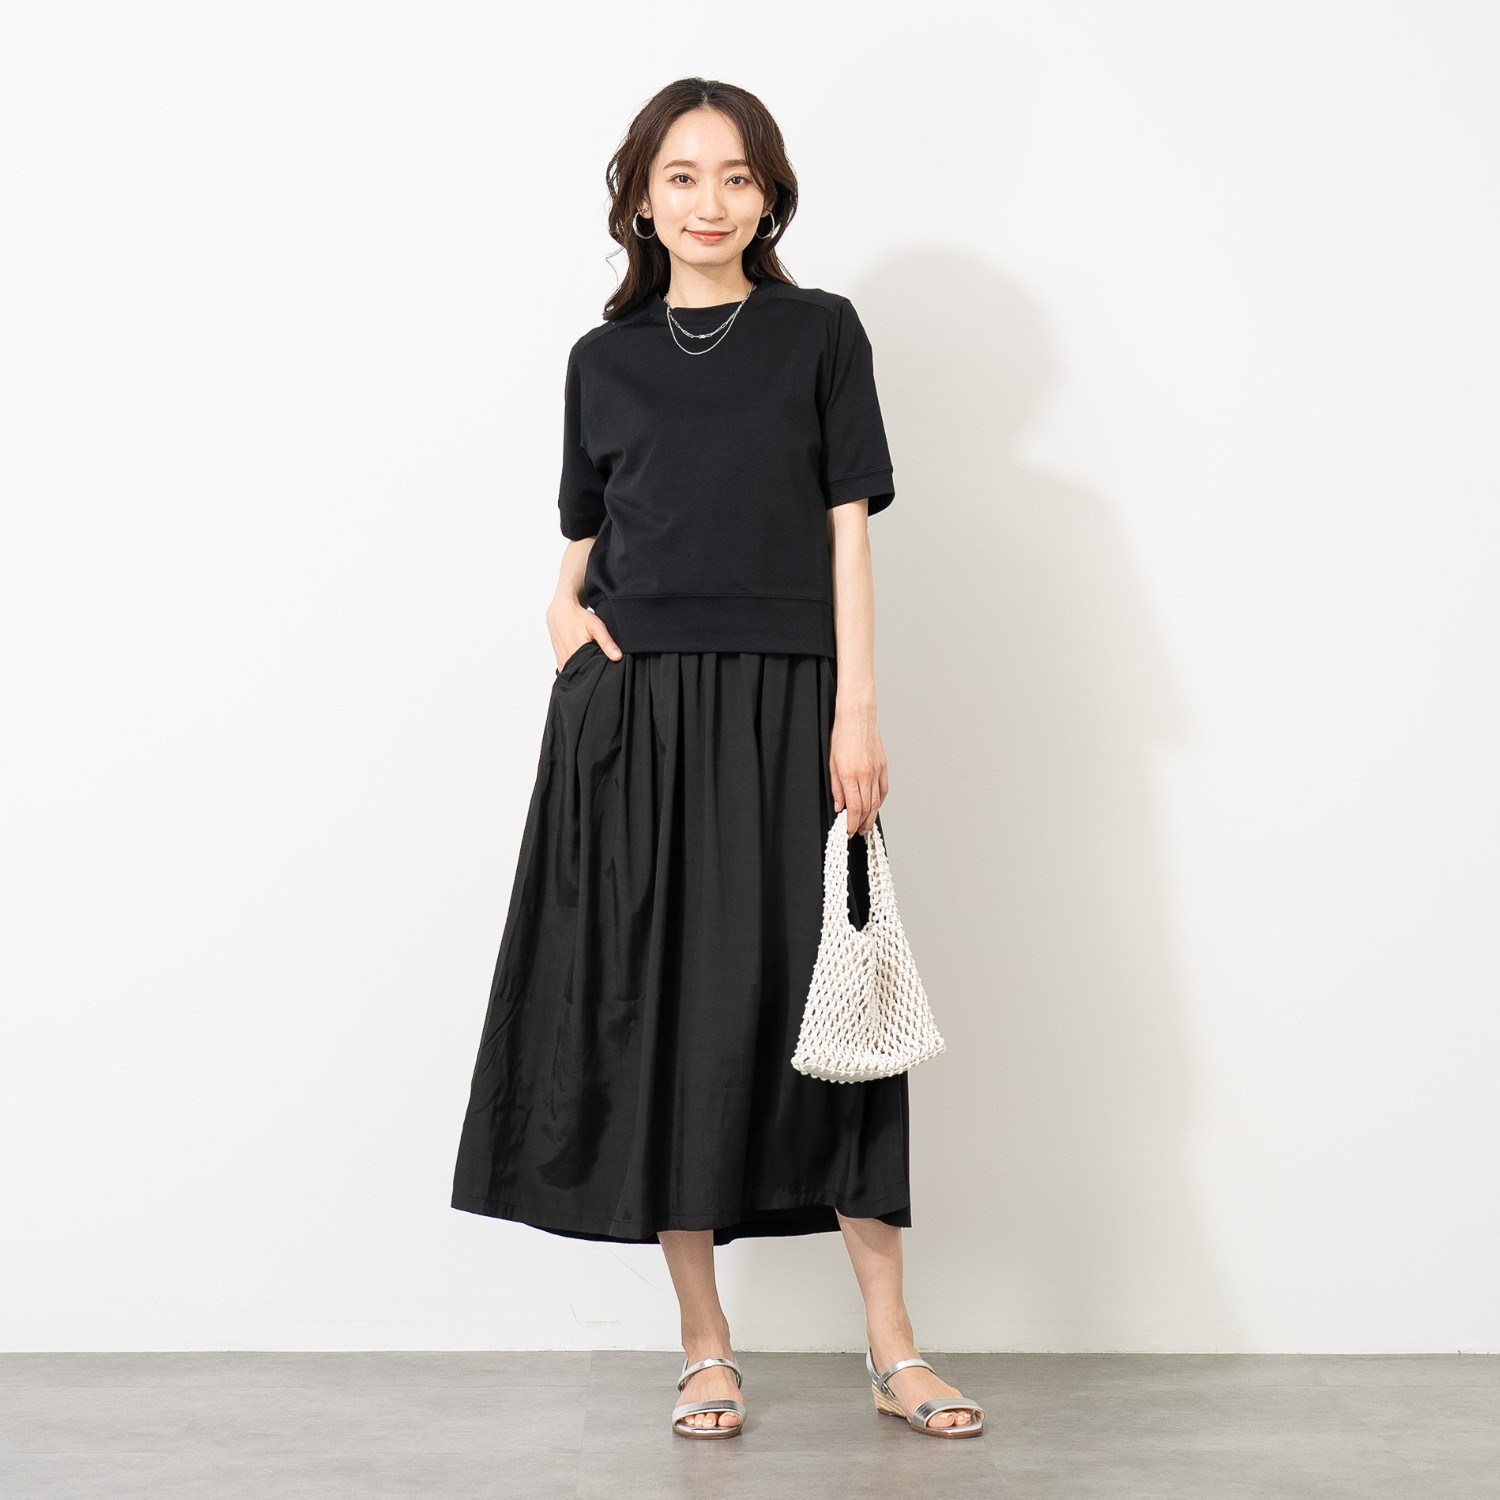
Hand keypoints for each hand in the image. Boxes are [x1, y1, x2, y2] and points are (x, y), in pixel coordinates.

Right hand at [546, 601, 621, 671]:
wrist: (560, 612)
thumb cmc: (578, 617)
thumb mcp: (596, 627)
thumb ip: (607, 642)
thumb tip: (618, 657)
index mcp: (577, 654)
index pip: (591, 671)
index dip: (599, 671)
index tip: (605, 667)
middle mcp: (567, 660)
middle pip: (584, 673)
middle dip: (592, 671)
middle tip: (598, 662)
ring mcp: (562, 662)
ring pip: (576, 673)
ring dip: (583, 670)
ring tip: (590, 661)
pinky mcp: (559, 661)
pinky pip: (569, 670)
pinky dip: (576, 668)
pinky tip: (581, 661)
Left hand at [830, 707, 887, 835]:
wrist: (858, 717)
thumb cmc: (842, 735)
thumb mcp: (832, 763)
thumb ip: (836, 787)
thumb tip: (840, 805)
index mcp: (850, 775)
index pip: (854, 807)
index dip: (851, 823)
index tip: (848, 831)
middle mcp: (866, 775)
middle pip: (867, 808)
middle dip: (861, 823)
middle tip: (856, 832)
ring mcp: (877, 771)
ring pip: (877, 801)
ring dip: (871, 816)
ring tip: (865, 825)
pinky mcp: (883, 766)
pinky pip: (884, 790)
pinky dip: (880, 802)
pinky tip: (875, 807)